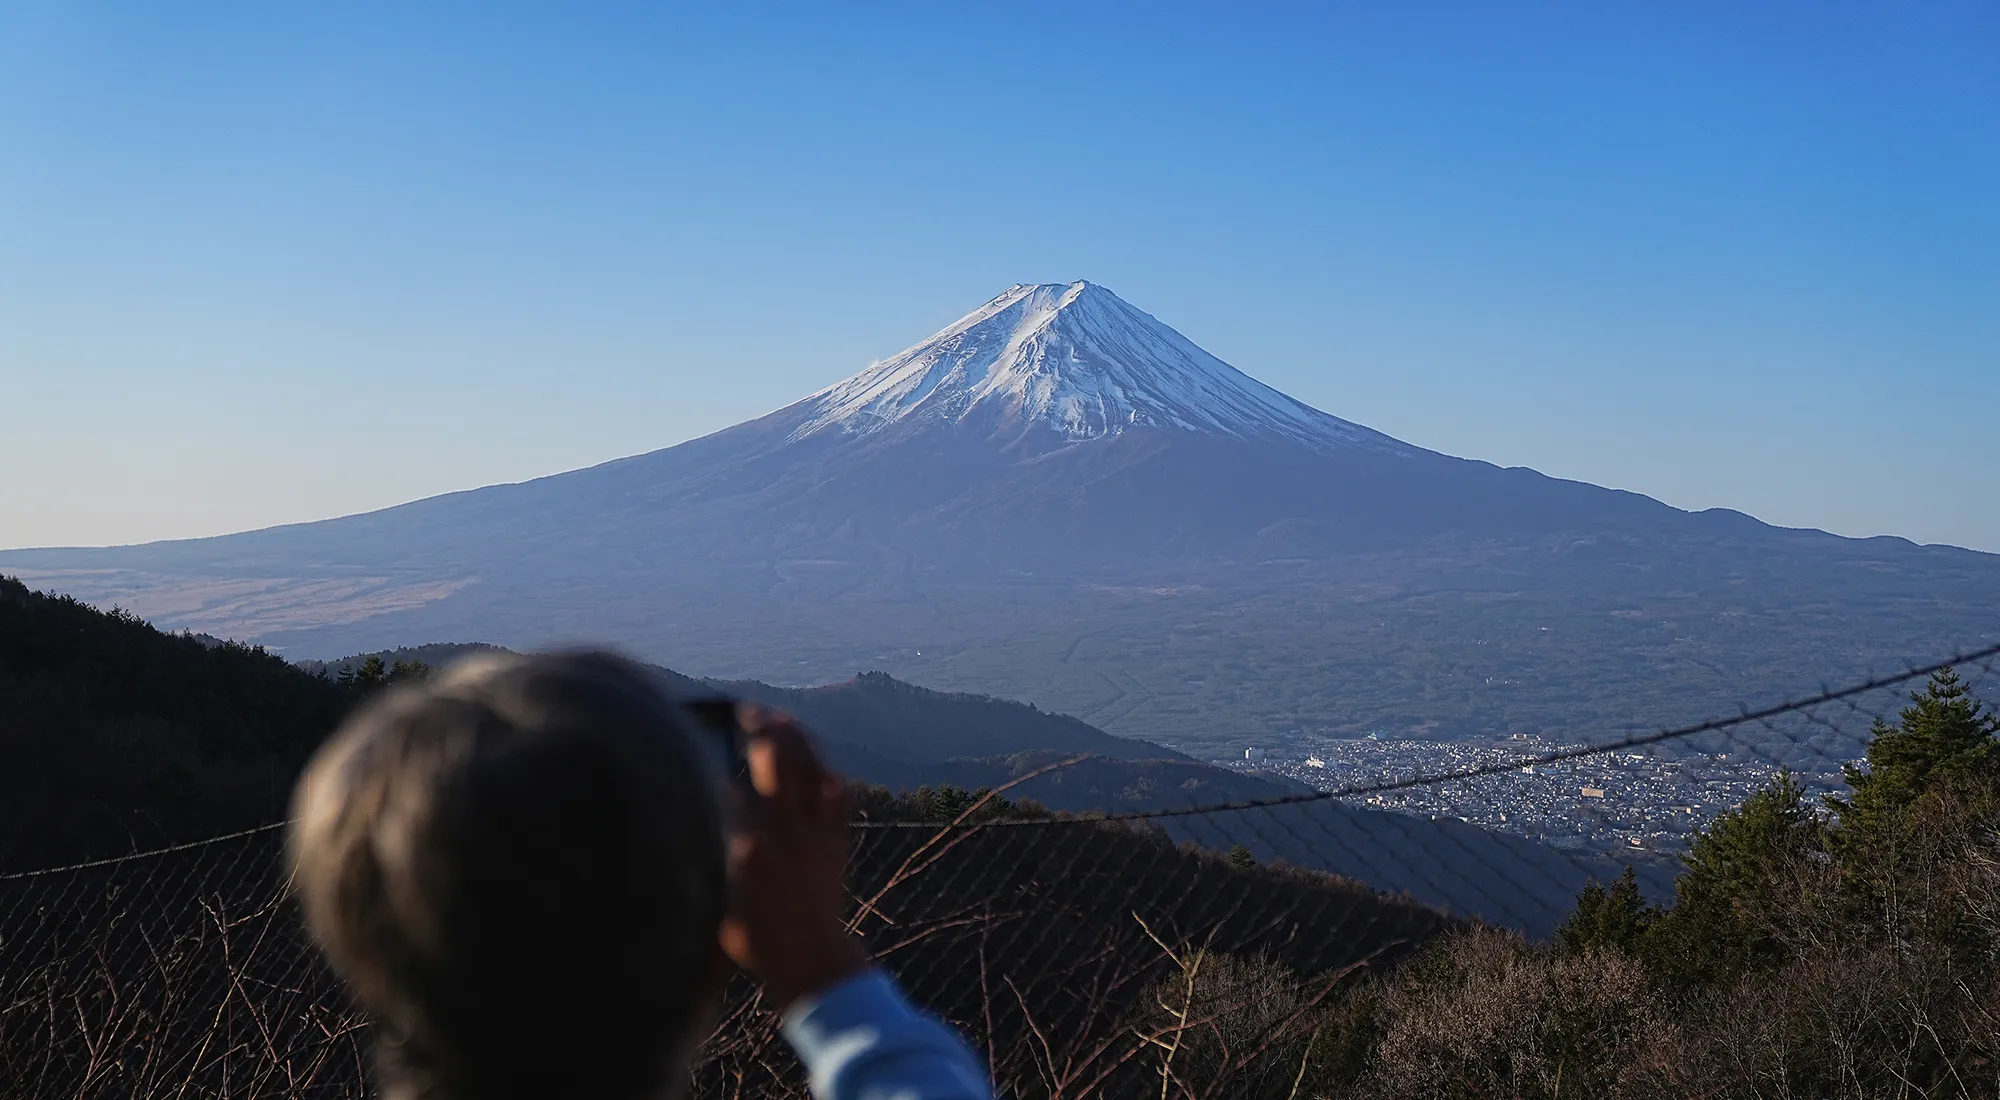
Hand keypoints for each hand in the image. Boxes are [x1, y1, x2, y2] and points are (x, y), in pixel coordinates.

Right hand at [716, 705, 870, 1012]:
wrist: (809, 959)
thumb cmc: (752, 939)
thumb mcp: (714, 902)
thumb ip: (703, 861)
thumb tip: (689, 821)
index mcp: (746, 849)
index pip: (726, 786)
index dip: (713, 756)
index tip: (703, 736)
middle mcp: (783, 833)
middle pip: (775, 762)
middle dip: (761, 729)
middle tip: (748, 711)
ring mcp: (813, 834)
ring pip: (810, 769)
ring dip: (796, 739)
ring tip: (780, 719)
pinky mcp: (835, 842)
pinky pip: (837, 796)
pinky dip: (826, 773)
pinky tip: (815, 760)